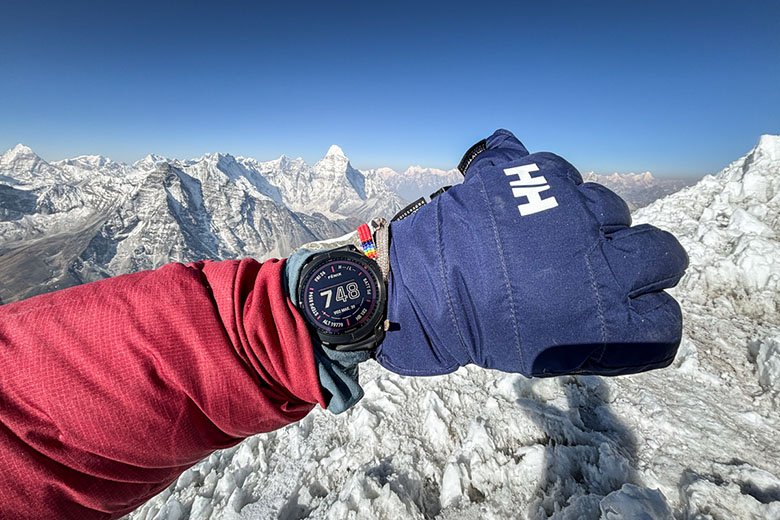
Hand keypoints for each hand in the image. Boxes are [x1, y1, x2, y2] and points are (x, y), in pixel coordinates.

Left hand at [375, 129, 687, 376]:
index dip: (650, 313)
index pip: (664, 319)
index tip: (633, 310)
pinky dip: (550, 187)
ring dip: (591, 221)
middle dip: (646, 262)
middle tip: (612, 263)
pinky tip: (526, 205)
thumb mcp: (538, 353)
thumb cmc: (472, 327)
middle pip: (663, 254)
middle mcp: (603, 261)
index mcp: (604, 320)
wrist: (418, 284)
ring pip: (614, 208)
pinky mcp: (541, 175)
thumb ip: (587, 335)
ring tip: (552, 231)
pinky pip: (565, 174)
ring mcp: (574, 213)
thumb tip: (614, 314)